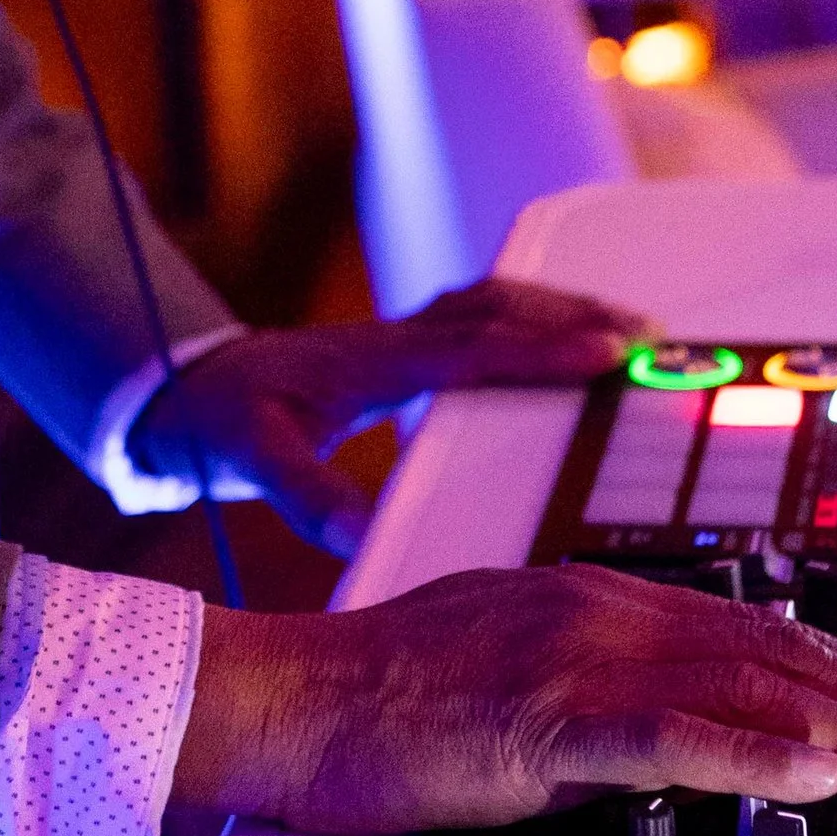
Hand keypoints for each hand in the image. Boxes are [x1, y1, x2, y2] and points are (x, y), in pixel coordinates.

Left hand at [128, 279, 644, 560]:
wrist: (189, 387)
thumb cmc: (225, 419)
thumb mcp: (254, 460)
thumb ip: (304, 494)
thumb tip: (355, 532)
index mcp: (374, 363)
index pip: (474, 348)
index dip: (542, 349)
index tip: (606, 354)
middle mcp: (397, 338)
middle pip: (501, 311)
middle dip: (576, 319)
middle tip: (647, 339)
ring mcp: (404, 335)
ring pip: (498, 303)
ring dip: (563, 311)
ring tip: (631, 333)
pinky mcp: (406, 344)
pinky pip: (485, 316)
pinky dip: (534, 319)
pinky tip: (567, 338)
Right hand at [171, 562, 836, 833]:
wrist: (288, 699)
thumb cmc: (373, 693)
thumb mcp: (495, 656)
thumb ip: (575, 671)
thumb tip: (643, 709)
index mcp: (585, 600)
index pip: (737, 627)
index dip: (831, 662)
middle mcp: (595, 615)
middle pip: (763, 651)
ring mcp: (574, 665)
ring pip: (741, 689)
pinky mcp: (544, 726)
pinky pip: (672, 741)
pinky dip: (755, 755)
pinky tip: (818, 777)